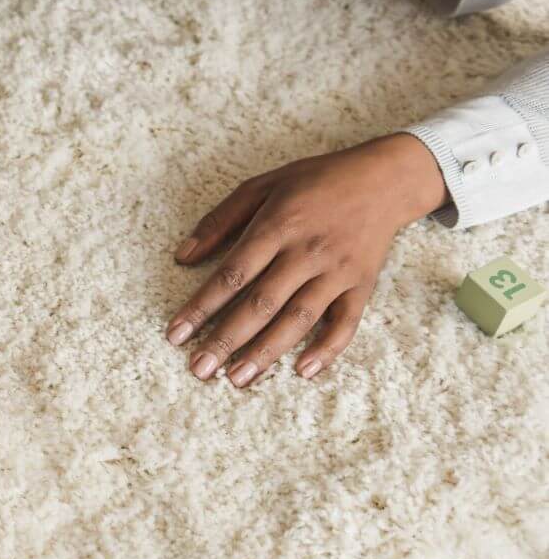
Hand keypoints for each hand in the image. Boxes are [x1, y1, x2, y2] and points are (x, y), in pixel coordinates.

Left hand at [165, 134, 447, 385]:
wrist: (383, 179)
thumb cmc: (313, 181)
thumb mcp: (260, 186)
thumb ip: (218, 222)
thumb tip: (181, 257)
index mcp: (276, 226)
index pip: (232, 274)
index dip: (201, 306)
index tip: (175, 334)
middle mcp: (306, 252)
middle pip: (261, 303)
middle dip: (226, 339)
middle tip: (199, 369)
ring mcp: (337, 272)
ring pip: (298, 319)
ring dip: (267, 352)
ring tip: (237, 379)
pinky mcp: (362, 285)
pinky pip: (346, 323)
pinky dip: (327, 349)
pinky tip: (303, 371)